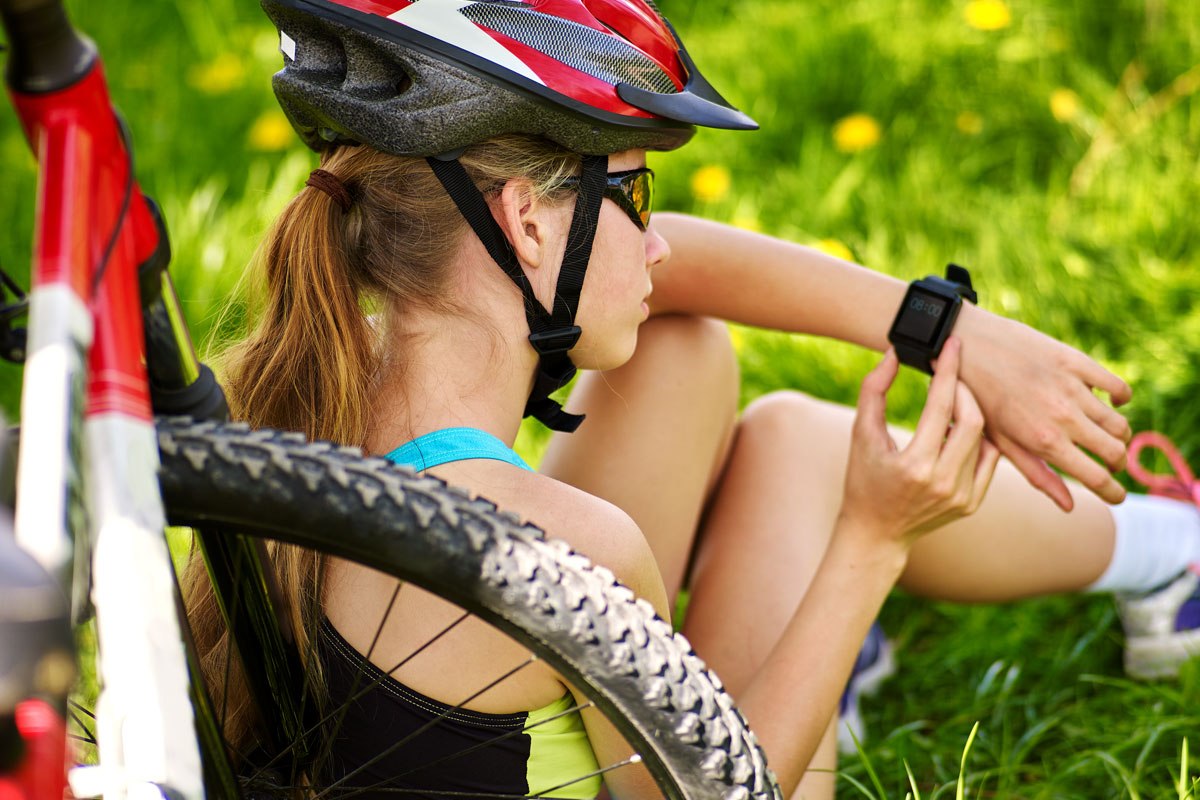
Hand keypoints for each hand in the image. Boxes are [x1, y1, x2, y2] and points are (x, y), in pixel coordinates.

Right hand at [840, 339, 1001, 548]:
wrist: (876, 532)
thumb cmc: (863, 479)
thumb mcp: (860, 434)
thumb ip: (873, 390)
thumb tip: (893, 354)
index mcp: (914, 465)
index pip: (941, 406)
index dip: (948, 370)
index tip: (953, 345)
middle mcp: (943, 483)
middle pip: (973, 420)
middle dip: (965, 390)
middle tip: (951, 376)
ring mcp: (962, 496)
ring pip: (985, 439)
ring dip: (971, 414)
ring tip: (951, 404)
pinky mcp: (972, 502)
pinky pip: (989, 459)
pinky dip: (979, 439)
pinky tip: (958, 432)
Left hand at [955, 306, 1131, 510]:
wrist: (966, 346)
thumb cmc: (977, 400)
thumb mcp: (1000, 442)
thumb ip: (1037, 474)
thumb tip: (1069, 506)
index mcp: (1043, 441)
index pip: (1097, 478)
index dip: (1114, 494)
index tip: (1117, 497)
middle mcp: (1063, 416)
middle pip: (1116, 452)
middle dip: (1118, 465)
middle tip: (1110, 465)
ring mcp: (1072, 388)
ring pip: (1118, 423)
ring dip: (1119, 436)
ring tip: (1106, 437)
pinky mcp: (1076, 362)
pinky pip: (1118, 387)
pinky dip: (1121, 400)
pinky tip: (1111, 404)